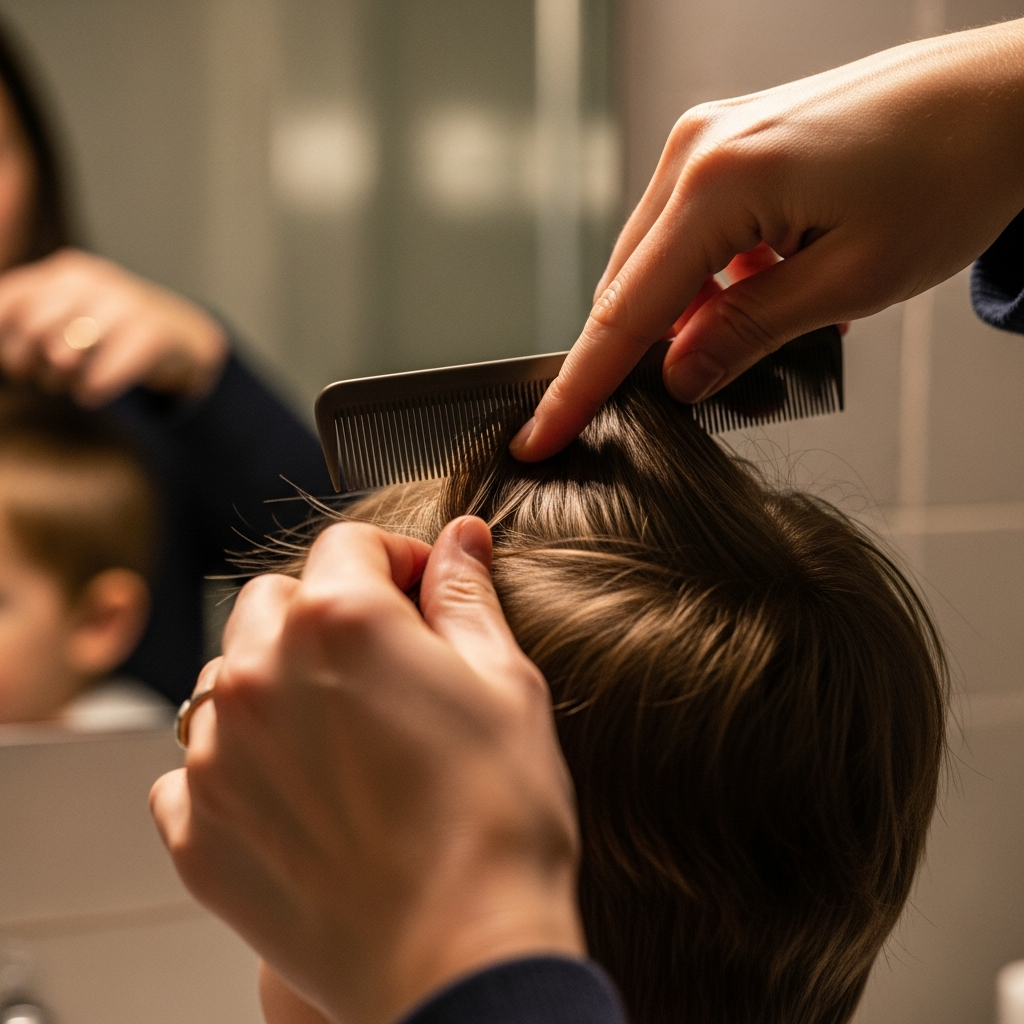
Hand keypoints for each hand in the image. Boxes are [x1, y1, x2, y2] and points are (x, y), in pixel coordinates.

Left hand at [0, 248, 227, 405]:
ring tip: (70, 384)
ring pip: (62, 353)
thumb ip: (32, 319)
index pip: (9, 303)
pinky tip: (94, 393)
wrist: (188, 338)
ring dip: (58, 381)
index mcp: (68, 272)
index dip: (5, 340)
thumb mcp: (76, 312)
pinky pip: (100, 376)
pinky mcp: (151, 337)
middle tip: (45, 379)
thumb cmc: (118, 331)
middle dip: (28, 364)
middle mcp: (95, 282)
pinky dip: (90, 392)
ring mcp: (126, 306)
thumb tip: (5, 352)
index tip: (19, 362)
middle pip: (32, 329)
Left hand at [150, 517, 583, 1023]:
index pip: (349, 544)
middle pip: (275, 600)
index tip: (420, 590)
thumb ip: (466, 596)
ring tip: (338, 733)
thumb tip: (460, 538)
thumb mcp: (505, 683)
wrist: (462, 959)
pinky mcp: (195, 828)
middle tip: (382, 664)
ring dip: (276, 682)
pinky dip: (237, 762)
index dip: (395, 559)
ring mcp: (215, 755)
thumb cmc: (498, 820)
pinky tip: (297, 792)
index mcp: (339, 622)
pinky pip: (195, 764)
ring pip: (229, 676)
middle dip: (327, 612)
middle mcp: (258, 674)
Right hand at [511, 17, 1023, 460]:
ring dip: (688, 315)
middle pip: (629, 285)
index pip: (625, 311)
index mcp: (719, 182)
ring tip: (764, 330)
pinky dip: (711, 279)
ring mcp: (710, 140)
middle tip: (671, 407)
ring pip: (659, 261)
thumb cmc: (949, 176)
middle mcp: (696, 151)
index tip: (540, 436)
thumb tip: (678, 381)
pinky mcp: (731, 144)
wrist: (1006, 97)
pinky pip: (691, 232)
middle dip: (640, 354)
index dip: (580, 386)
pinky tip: (766, 291)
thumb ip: (748, 335)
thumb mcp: (848, 283)